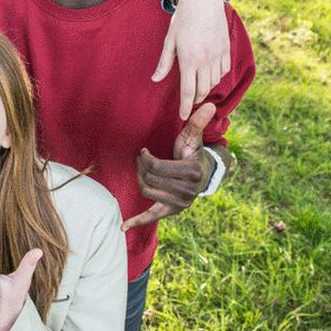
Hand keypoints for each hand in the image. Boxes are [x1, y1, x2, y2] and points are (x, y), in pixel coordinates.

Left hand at [122, 103, 216, 230]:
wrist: (203, 174)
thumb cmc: (192, 153)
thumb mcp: (193, 138)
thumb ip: (197, 122)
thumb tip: (207, 104)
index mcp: (192, 172)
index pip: (157, 167)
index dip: (145, 158)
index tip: (143, 151)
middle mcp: (188, 191)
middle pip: (150, 179)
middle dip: (140, 166)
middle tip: (140, 157)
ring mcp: (180, 203)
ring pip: (146, 191)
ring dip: (139, 178)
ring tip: (140, 169)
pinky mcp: (171, 210)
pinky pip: (152, 216)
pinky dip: (137, 221)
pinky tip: (122, 227)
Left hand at [151, 0, 229, 119]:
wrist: (203, 1)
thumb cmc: (182, 20)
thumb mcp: (169, 41)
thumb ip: (164, 63)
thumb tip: (155, 80)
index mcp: (189, 60)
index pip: (187, 91)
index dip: (185, 107)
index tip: (183, 117)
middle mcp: (205, 61)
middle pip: (202, 90)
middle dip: (195, 99)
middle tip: (189, 100)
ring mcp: (218, 55)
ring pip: (214, 82)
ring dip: (205, 88)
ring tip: (198, 86)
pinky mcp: (227, 50)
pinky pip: (224, 71)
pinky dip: (217, 76)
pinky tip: (209, 73)